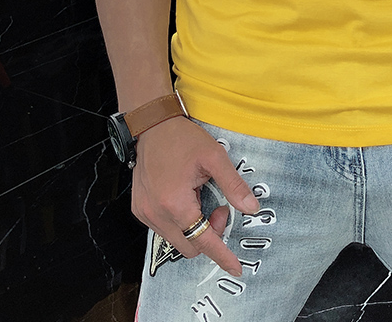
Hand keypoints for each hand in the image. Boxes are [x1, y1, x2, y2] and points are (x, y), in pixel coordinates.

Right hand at [131, 116, 259, 277]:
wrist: (153, 125)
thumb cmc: (183, 139)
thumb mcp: (215, 157)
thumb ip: (233, 185)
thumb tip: (251, 208)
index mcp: (175, 204)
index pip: (203, 241)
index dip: (222, 255)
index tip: (236, 267)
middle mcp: (156, 214)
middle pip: (189, 246)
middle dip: (209, 234)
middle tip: (219, 207)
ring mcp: (145, 213)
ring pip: (176, 239)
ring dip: (194, 228)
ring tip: (201, 198)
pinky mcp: (140, 209)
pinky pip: (163, 229)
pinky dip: (179, 222)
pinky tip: (186, 198)